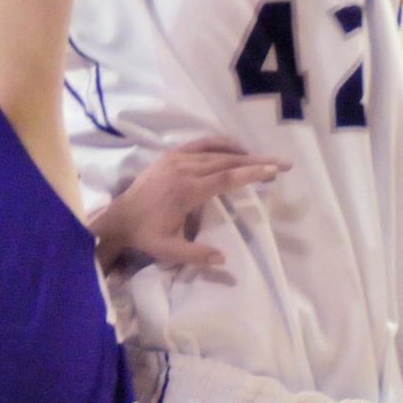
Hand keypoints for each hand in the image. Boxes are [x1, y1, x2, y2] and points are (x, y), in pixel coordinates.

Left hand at [92, 138, 285, 272]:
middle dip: (257, 161)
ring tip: (264, 158)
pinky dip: (220, 144)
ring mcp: (176, 159)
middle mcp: (183, 170)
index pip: (226, 178)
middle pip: (227, 161)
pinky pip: (200, 144)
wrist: (120, 218)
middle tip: (282, 163)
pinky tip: (236, 148)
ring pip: (216, 151)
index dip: (252, 173)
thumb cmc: (147, 235)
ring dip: (242, 153)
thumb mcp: (170, 251)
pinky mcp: (170, 155)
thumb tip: (223, 258)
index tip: (273, 170)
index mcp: (186, 191)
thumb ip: (196, 255)